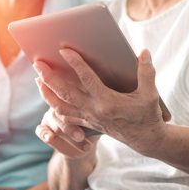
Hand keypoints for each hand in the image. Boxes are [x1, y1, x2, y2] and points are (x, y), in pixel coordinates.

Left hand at [33, 48, 166, 154]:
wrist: (144, 139)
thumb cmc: (147, 115)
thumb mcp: (150, 94)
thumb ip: (146, 72)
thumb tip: (143, 52)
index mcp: (107, 101)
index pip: (87, 79)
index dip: (75, 63)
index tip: (63, 50)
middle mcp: (93, 110)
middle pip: (65, 93)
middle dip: (50, 77)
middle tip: (38, 63)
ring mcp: (88, 118)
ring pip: (60, 106)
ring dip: (47, 93)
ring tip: (38, 79)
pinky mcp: (86, 122)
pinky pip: (65, 116)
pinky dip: (54, 106)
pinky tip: (48, 96)